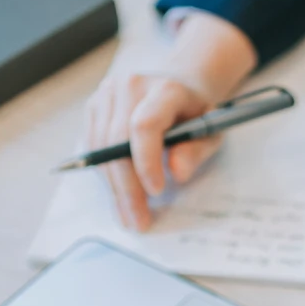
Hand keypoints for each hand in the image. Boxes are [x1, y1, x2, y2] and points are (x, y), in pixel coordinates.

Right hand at [81, 11, 257, 230]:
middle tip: (139, 221)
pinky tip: (120, 196)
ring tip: (129, 216)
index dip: (146, 162)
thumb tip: (176, 173)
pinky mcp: (94, 106)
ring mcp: (107, 94)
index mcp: (165, 88)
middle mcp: (130, 85)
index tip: (157, 192)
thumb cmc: (196, 113)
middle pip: (116, 141)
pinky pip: (93, 147)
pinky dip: (106, 176)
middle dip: (127, 187)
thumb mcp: (211, 132)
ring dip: (114, 188)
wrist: (179, 85)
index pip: (144, 125)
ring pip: (100, 148)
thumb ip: (196, 151)